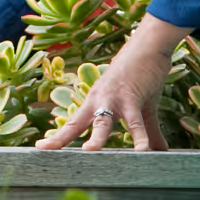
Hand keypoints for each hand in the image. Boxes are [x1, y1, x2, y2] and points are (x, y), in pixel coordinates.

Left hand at [33, 14, 186, 151]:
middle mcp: (99, 101)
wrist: (148, 47)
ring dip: (97, 137)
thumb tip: (158, 151)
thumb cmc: (141, 76)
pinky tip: (142, 151)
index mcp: (95, 103)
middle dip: (62, 137)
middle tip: (44, 150)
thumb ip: (147, 132)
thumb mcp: (141, 108)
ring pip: (102, 121)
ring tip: (89, 152)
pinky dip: (140, 136)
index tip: (40, 147)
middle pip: (77, 123)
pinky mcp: (133, 97)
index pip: (72, 124)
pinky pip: (136, 121)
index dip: (58, 137)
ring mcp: (114, 99)